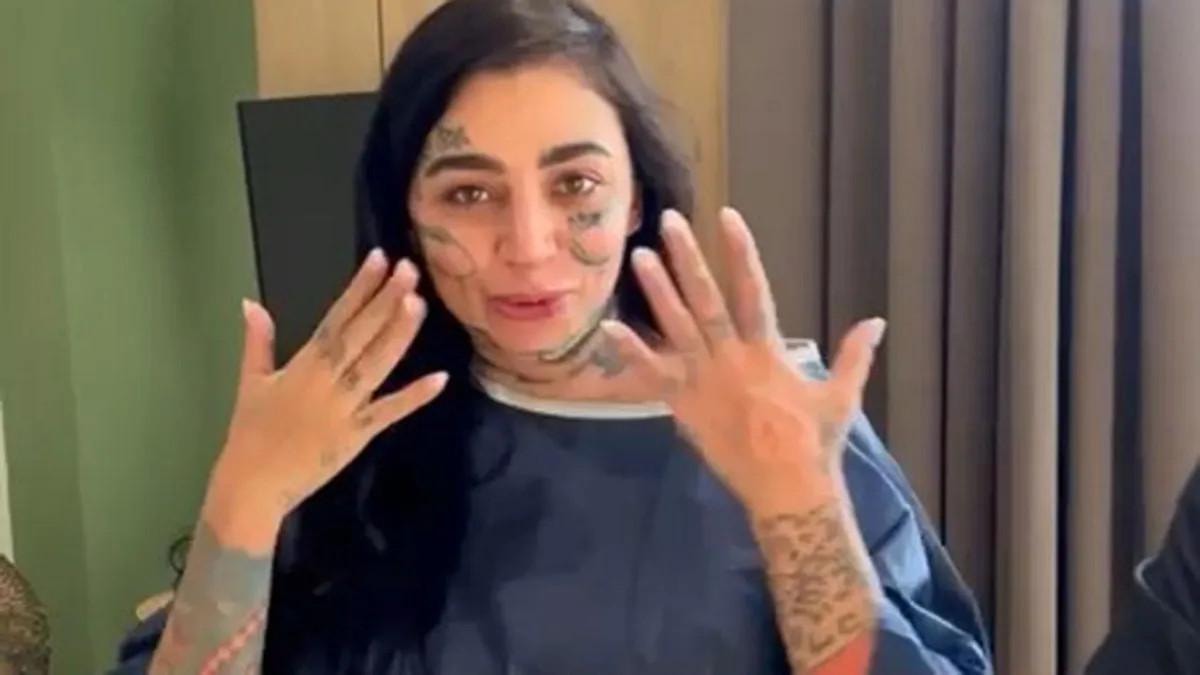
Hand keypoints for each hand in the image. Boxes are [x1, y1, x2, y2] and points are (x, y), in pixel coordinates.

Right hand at [204, 250, 447, 550]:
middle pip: (362, 333)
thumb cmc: (250, 433)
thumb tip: (251, 303)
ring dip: (399, 334)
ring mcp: (345, 407)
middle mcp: (328, 380)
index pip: (337, 317)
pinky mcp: (358, 435)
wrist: (252, 485)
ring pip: (377, 364)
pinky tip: (440, 377)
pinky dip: (415, 396)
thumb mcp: (251, 382)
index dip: (360, 287)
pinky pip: (389, 412)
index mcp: (303, 364)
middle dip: (387, 300)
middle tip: (410, 269)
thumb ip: (257, 341)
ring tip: (419, 303)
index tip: (379, 259)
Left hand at [602, 208, 885, 516]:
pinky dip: (630, 352)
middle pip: (706, 299)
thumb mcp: (841, 396)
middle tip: (669, 222)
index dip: (740, 251)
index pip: (754, 289)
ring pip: (676, 328)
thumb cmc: (816, 443)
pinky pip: (652, 376)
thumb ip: (855, 355)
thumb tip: (878, 321)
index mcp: (768, 351)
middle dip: (688, 258)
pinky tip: (608, 326)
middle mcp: (732, 358)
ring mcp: (704, 382)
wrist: (786, 490)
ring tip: (639, 256)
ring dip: (657, 291)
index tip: (727, 216)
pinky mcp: (684, 406)